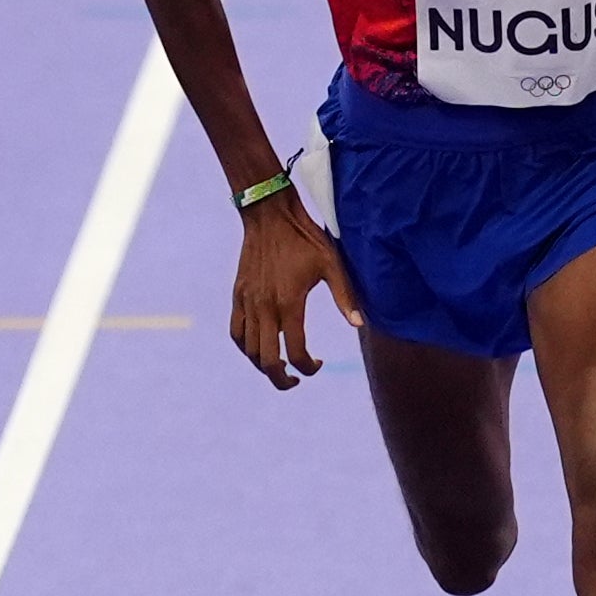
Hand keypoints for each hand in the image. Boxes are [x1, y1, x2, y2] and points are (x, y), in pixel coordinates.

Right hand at [230, 192, 359, 390]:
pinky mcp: (238, 295)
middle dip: (280, 379)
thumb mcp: (332, 264)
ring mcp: (247, 302)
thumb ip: (345, 297)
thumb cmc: (305, 237)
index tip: (318, 365)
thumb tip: (360, 324)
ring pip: (248, 350)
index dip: (307, 367)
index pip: (295, 352)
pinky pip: (236, 332)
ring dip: (263, 364)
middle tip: (295, 381)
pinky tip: (260, 347)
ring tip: (281, 365)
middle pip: (265, 360)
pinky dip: (246, 347)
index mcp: (288, 303)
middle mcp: (264, 307)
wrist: (269, 214)